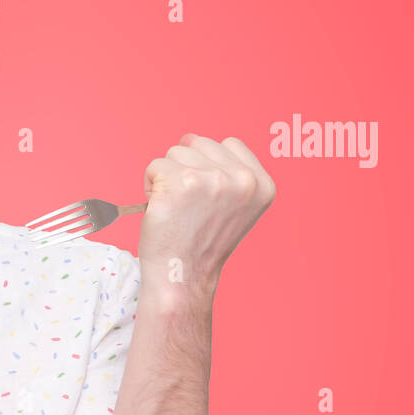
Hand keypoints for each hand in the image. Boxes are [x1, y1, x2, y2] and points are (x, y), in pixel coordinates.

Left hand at [138, 134, 275, 301]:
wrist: (182, 275)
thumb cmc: (201, 243)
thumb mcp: (235, 206)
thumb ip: (228, 172)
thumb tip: (191, 139)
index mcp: (262, 184)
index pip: (228, 143)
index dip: (208, 166)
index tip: (205, 198)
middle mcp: (242, 179)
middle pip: (198, 143)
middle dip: (185, 169)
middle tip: (188, 206)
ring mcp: (212, 179)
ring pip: (175, 153)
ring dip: (167, 178)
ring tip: (176, 208)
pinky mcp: (180, 182)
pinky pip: (154, 166)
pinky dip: (150, 186)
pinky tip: (162, 209)